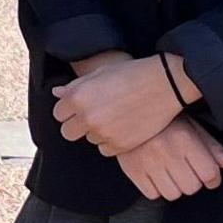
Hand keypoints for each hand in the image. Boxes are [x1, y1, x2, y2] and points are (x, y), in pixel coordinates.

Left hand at [54, 52, 186, 155]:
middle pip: (68, 132)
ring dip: (97, 132)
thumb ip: (76, 86)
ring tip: (115, 116)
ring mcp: (104, 133)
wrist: (165, 83)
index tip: (81, 106)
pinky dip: (112, 141)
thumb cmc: (132, 73)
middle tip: (94, 116)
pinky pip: (106, 149)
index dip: (69, 109)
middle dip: (77, 125)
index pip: (59, 114)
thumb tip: (57, 93)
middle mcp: (87, 117)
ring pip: (89, 140)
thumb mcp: (101, 73)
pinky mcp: (120, 145)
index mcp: (78, 97)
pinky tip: (123, 126)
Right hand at [114, 115, 222, 200]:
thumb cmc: (166, 122)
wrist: (126, 114)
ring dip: (175, 186)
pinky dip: (157, 188)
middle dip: (193, 181)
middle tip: (187, 169)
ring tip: (170, 171)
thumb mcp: (192, 128)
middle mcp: (166, 151)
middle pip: (192, 188)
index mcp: (185, 138)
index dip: (213, 179)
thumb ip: (213, 148)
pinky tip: (156, 173)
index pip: (209, 174)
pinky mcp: (133, 171)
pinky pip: (153, 195)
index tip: (209, 176)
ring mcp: (148, 162)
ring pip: (173, 194)